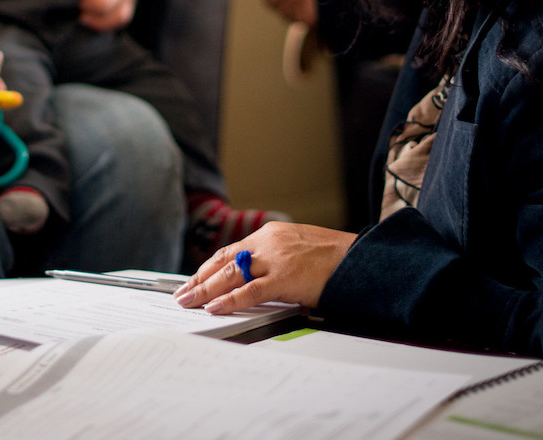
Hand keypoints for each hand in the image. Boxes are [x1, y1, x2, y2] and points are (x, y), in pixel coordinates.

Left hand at [173, 221, 356, 312]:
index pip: (229, 252)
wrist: (360, 258)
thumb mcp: (296, 251)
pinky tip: (214, 307)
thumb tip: (250, 280)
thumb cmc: (332, 258)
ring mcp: (275, 259)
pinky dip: (229, 300)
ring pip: (231, 275)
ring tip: (188, 302)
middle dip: (200, 279)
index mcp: (268, 235)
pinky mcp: (285, 277)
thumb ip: (272, 260)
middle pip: (224, 262)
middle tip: (182, 295)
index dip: (208, 268)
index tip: (194, 281)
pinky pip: (250, 291)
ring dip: (206, 290)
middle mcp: (267, 243)